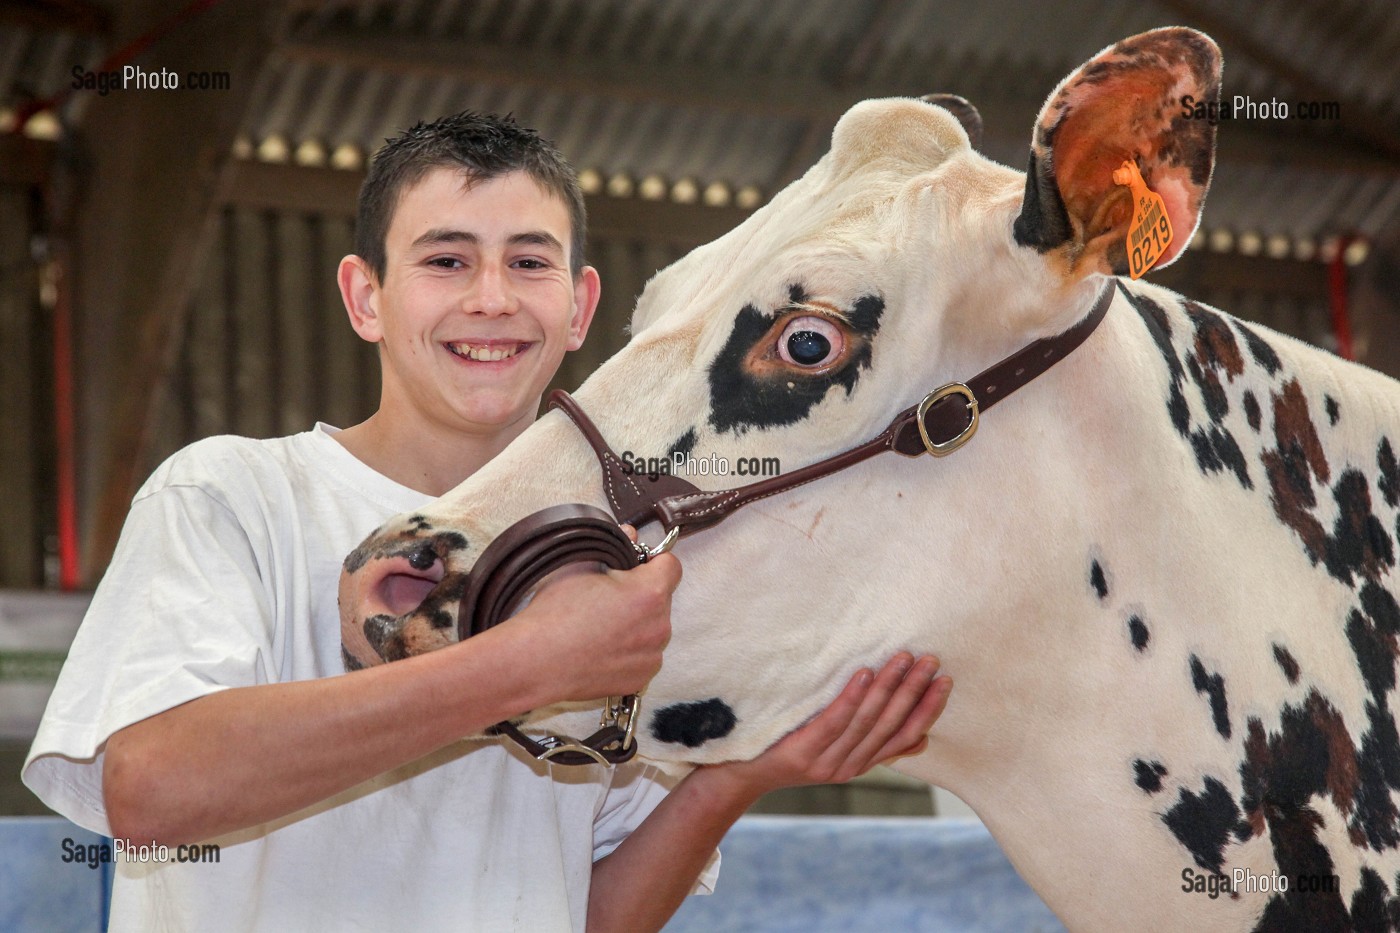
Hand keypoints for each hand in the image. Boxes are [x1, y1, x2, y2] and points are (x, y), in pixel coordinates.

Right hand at [505, 539, 679, 703]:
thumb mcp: (581, 564)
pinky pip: (643, 656)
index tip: (639, 565)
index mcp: (649, 593)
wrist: (535, 661)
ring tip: (601, 627)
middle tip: (608, 598)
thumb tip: (630, 535)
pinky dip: (629, 651)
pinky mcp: (640, 679)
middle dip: (641, 595)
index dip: (654, 561)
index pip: (672, 566)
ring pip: (652, 629)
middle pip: (661, 600)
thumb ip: (616, 546)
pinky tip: (601, 648)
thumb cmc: (555, 615)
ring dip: (637, 624)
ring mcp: (651, 656)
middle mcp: (659, 626)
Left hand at [705, 653, 950, 798]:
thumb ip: (872, 743)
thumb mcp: (835, 751)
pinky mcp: (803, 751)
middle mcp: (848, 765)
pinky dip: (851, 697)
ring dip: (888, 688)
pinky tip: (863, 673)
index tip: (945, 682)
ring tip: (903, 658)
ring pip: (866, 721)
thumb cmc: (788, 750)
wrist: (740, 775)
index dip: (927, 710)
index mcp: (860, 764)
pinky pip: (833, 721)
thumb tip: (922, 738)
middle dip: (914, 691)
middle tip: (931, 661)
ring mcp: (826, 760)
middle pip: (889, 725)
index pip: (905, 737)